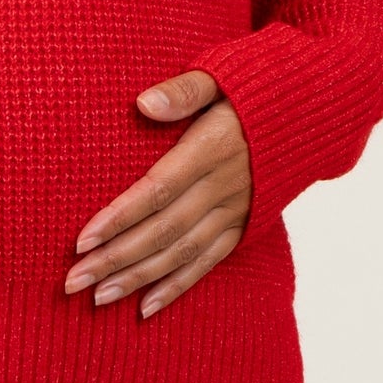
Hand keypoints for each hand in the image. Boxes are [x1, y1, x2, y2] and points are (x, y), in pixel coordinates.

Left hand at [64, 71, 251, 317]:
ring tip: (98, 298)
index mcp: (210, 149)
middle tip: (72, 281)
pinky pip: (208, 262)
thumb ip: (183, 91)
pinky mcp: (244, 226)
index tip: (81, 241)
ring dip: (138, 279)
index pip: (156, 191)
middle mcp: (223, 187)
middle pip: (162, 231)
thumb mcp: (220, 75)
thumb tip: (144, 103)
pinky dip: (177, 286)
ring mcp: (235, 211)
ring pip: (181, 253)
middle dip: (115, 259)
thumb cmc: (252, 88)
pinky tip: (145, 308)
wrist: (310, 111)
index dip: (119, 218)